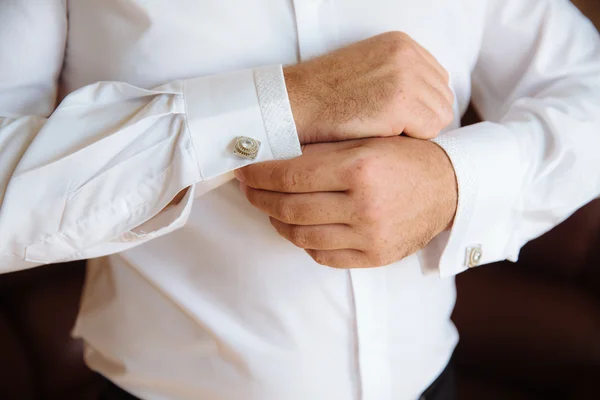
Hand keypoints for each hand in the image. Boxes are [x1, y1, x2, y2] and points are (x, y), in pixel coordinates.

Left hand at [235, 137, 457, 267]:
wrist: (449, 187)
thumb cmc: (405, 157)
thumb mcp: (368, 140)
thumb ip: (324, 149)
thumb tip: (273, 154)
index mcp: (361, 167)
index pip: (292, 174)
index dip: (260, 173)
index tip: (244, 168)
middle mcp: (364, 205)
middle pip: (290, 207)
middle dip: (260, 197)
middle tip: (248, 187)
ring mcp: (370, 235)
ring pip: (301, 235)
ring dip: (276, 220)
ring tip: (268, 206)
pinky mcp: (374, 256)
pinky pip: (322, 255)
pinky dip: (302, 241)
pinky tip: (297, 226)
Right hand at [284, 31, 453, 143]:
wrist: (295, 102)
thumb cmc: (325, 95)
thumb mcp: (367, 69)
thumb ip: (399, 75)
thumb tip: (428, 102)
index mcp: (401, 43)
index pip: (437, 80)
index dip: (421, 105)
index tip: (399, 119)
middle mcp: (408, 55)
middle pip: (443, 98)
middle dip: (422, 118)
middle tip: (393, 131)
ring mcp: (405, 77)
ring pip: (440, 116)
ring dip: (417, 131)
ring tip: (386, 134)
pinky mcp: (399, 103)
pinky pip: (429, 131)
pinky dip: (410, 140)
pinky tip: (383, 137)